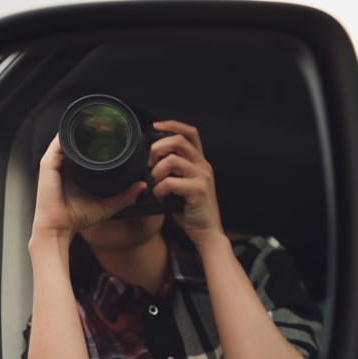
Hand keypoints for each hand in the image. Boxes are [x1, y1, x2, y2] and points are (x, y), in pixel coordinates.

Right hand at [31, 136, 144, 242]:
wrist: (58, 227)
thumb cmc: (77, 218)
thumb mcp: (107, 206)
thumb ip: (124, 197)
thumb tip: (141, 186)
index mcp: (76, 172)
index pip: (86, 149)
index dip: (98, 139)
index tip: (113, 133)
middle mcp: (65, 165)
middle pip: (77, 140)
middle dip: (92, 130)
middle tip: (108, 125)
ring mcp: (55, 162)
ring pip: (68, 138)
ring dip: (81, 128)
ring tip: (97, 122)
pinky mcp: (48, 163)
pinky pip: (57, 143)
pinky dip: (67, 134)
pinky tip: (79, 128)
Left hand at [148, 120, 224, 248]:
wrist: (208, 233)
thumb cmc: (192, 211)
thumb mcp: (184, 185)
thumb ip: (174, 171)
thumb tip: (151, 161)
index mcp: (200, 162)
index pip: (190, 132)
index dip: (172, 125)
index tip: (155, 127)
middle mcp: (203, 166)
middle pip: (178, 140)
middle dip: (158, 148)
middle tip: (150, 163)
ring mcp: (202, 177)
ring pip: (172, 160)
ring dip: (156, 172)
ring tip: (156, 184)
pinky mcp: (198, 191)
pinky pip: (170, 182)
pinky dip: (159, 190)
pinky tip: (161, 198)